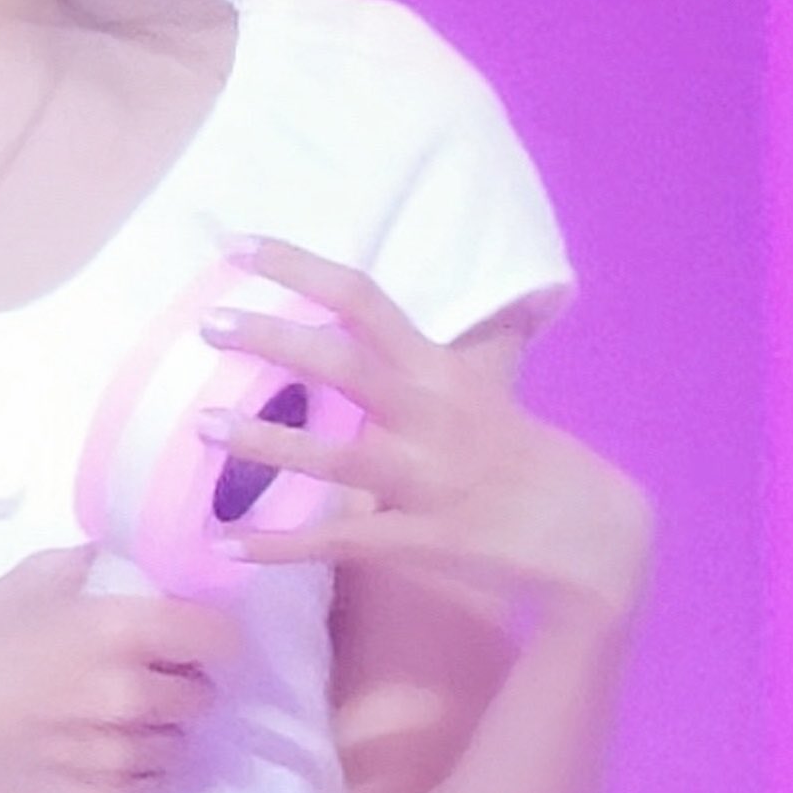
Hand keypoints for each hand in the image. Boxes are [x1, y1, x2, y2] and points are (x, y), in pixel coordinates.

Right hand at [0, 545, 231, 792]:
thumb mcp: (27, 580)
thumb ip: (94, 566)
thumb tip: (138, 566)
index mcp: (118, 629)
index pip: (215, 637)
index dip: (207, 637)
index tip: (188, 640)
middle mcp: (129, 694)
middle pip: (199, 695)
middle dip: (179, 686)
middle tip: (142, 681)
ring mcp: (114, 755)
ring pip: (176, 746)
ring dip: (157, 734)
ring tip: (113, 724)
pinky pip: (148, 790)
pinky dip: (135, 776)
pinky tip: (100, 758)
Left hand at [201, 240, 655, 626]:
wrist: (591, 532)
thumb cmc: (525, 456)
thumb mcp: (486, 389)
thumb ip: (434, 355)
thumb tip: (396, 314)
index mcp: (439, 370)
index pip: (363, 299)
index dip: (299, 267)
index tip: (237, 246)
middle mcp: (430, 415)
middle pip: (344, 365)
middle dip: (274, 339)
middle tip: (207, 324)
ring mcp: (426, 479)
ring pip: (336, 456)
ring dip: (265, 444)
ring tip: (201, 426)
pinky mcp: (421, 540)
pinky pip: (339, 542)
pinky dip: (280, 546)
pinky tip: (226, 544)